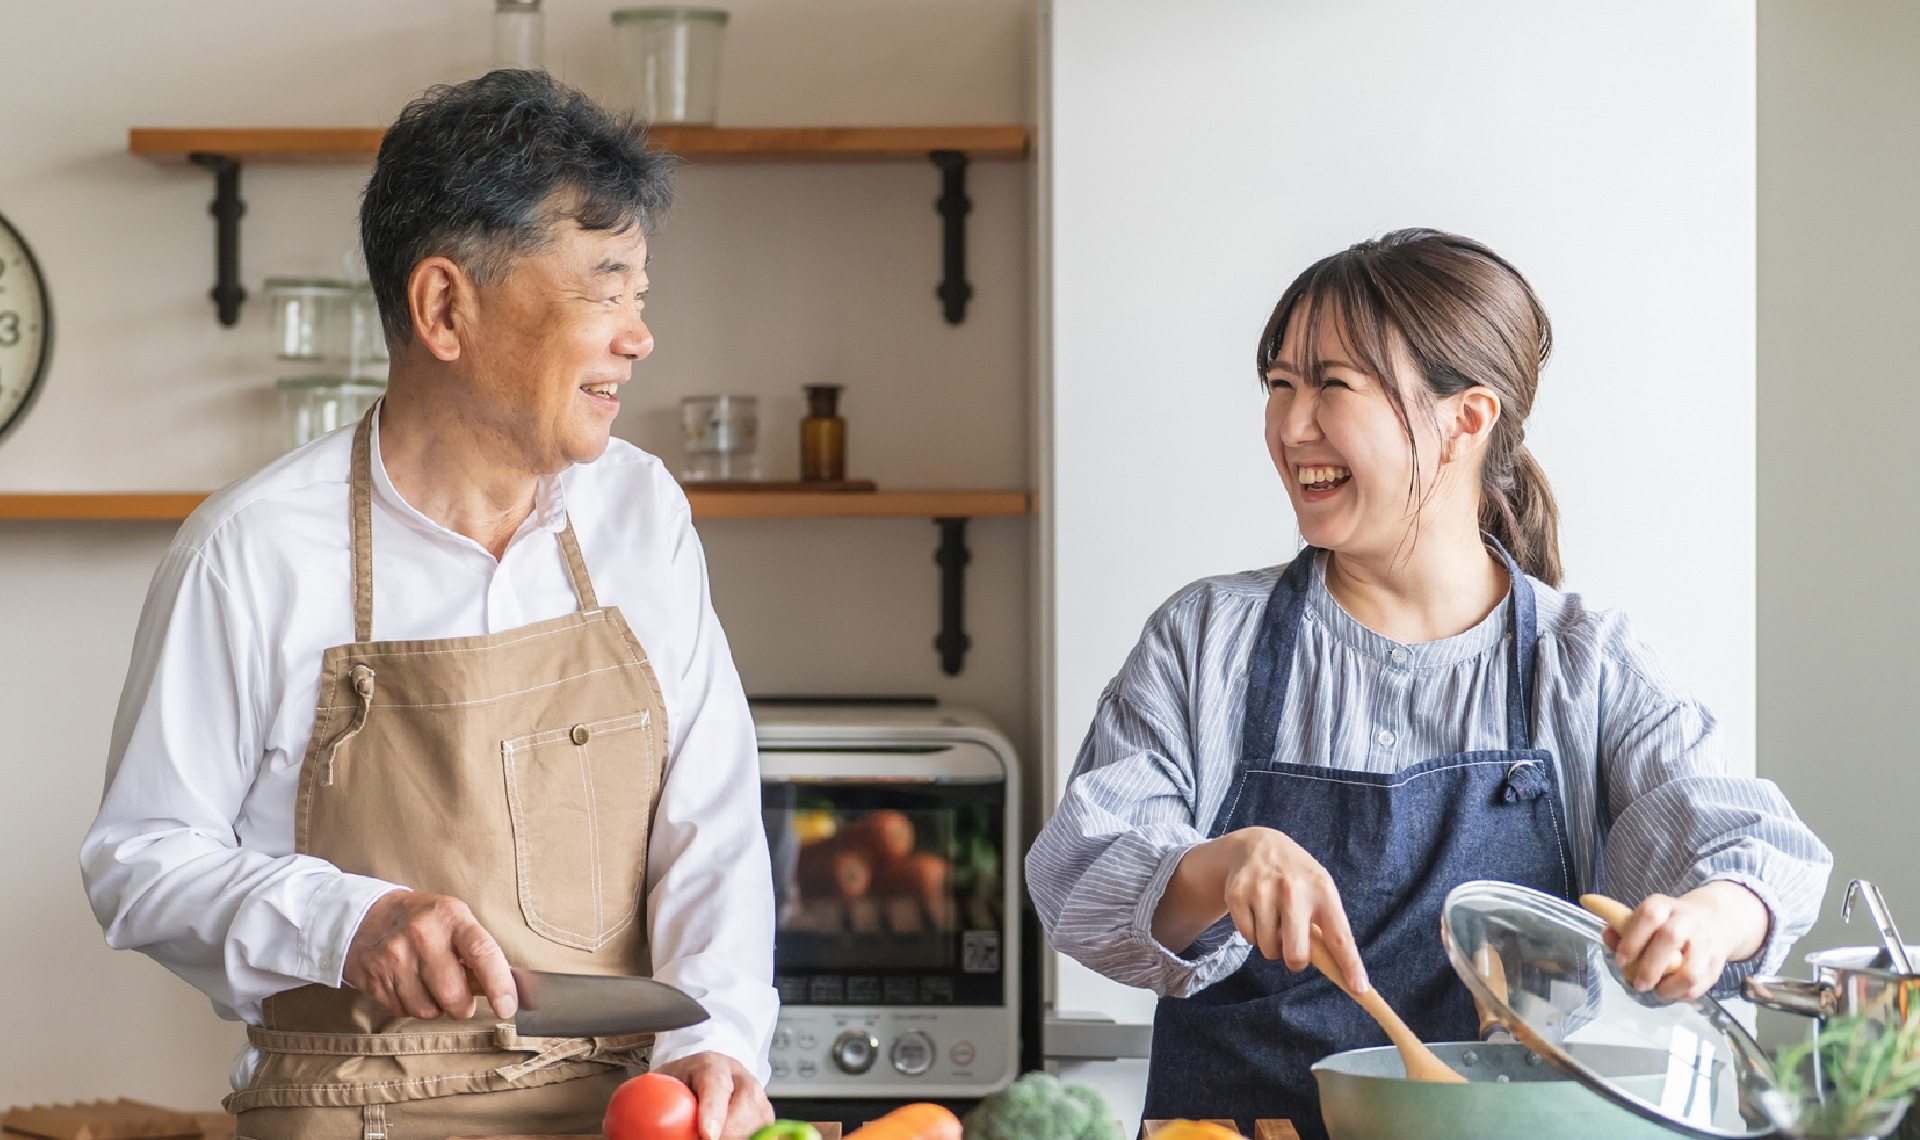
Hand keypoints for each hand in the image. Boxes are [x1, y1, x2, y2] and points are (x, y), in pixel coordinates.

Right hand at [342, 889, 516, 1020]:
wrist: (365, 916)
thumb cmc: (423, 921)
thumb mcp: (454, 920)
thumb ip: (478, 953)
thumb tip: (508, 991)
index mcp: (450, 917)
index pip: (481, 952)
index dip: (498, 984)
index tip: (507, 1007)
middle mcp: (422, 935)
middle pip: (453, 994)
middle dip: (462, 1006)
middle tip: (460, 998)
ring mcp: (394, 958)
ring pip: (427, 1010)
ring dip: (435, 1007)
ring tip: (429, 985)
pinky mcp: (374, 979)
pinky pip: (403, 1012)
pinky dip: (412, 1007)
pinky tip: (408, 986)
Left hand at [651, 1052, 772, 1139]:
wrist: (715, 1069)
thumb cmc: (687, 1078)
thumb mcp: (667, 1079)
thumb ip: (650, 1095)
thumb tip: (618, 1122)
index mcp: (713, 1066)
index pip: (716, 1087)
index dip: (713, 1112)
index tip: (707, 1134)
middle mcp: (742, 1079)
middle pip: (744, 1110)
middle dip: (728, 1134)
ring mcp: (759, 1099)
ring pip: (755, 1125)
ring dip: (736, 1137)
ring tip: (711, 1137)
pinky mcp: (766, 1117)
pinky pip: (761, 1134)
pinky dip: (745, 1138)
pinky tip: (731, 1138)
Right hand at [1152, 826, 1367, 991]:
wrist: (1257, 845)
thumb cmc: (1297, 877)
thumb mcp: (1319, 889)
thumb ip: (1328, 925)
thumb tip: (1340, 970)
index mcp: (1322, 891)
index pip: (1340, 937)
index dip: (1350, 966)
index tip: (1359, 990)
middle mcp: (1293, 890)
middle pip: (1296, 955)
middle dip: (1295, 960)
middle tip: (1292, 947)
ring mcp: (1263, 891)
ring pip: (1269, 950)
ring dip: (1272, 944)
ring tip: (1274, 920)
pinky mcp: (1238, 894)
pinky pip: (1248, 937)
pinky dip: (1253, 933)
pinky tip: (1257, 911)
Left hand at [1602, 882, 1770, 1000]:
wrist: (1714, 921)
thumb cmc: (1667, 923)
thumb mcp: (1645, 918)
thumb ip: (1623, 929)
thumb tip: (1607, 936)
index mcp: (1663, 905)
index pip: (1648, 916)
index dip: (1632, 940)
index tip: (1621, 961)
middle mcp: (1686, 919)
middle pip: (1670, 938)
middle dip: (1650, 967)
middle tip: (1638, 984)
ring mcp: (1705, 941)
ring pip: (1691, 970)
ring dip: (1669, 987)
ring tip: (1657, 990)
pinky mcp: (1716, 964)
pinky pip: (1699, 985)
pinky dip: (1681, 994)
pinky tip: (1670, 991)